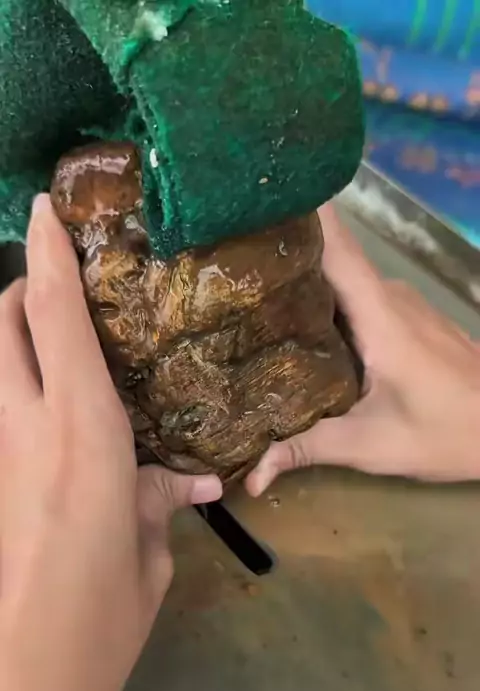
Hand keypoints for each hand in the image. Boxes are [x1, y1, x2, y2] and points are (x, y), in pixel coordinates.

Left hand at [0, 195, 221, 690]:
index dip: (53, 254)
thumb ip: (160, 501)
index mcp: (83, 432)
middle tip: (64, 283)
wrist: (22, 681)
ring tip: (57, 341)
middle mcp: (27, 427)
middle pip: (5, 323)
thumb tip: (189, 478)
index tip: (48, 206)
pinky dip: (20, 393)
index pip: (57, 317)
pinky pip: (1, 413)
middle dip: (25, 287)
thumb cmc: (102, 618)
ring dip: (15, 336)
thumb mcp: (149, 554)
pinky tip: (52, 418)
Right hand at [246, 203, 479, 494]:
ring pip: (343, 279)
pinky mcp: (410, 318)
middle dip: (281, 254)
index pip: (334, 244)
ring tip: (245, 294)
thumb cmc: (446, 432)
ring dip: (301, 283)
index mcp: (378, 313)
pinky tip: (296, 323)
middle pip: (329, 256)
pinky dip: (328, 302)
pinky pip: (360, 296)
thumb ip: (306, 450)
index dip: (295, 213)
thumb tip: (249, 476)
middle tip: (224, 263)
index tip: (247, 202)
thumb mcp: (370, 446)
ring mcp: (403, 303)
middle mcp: (388, 295)